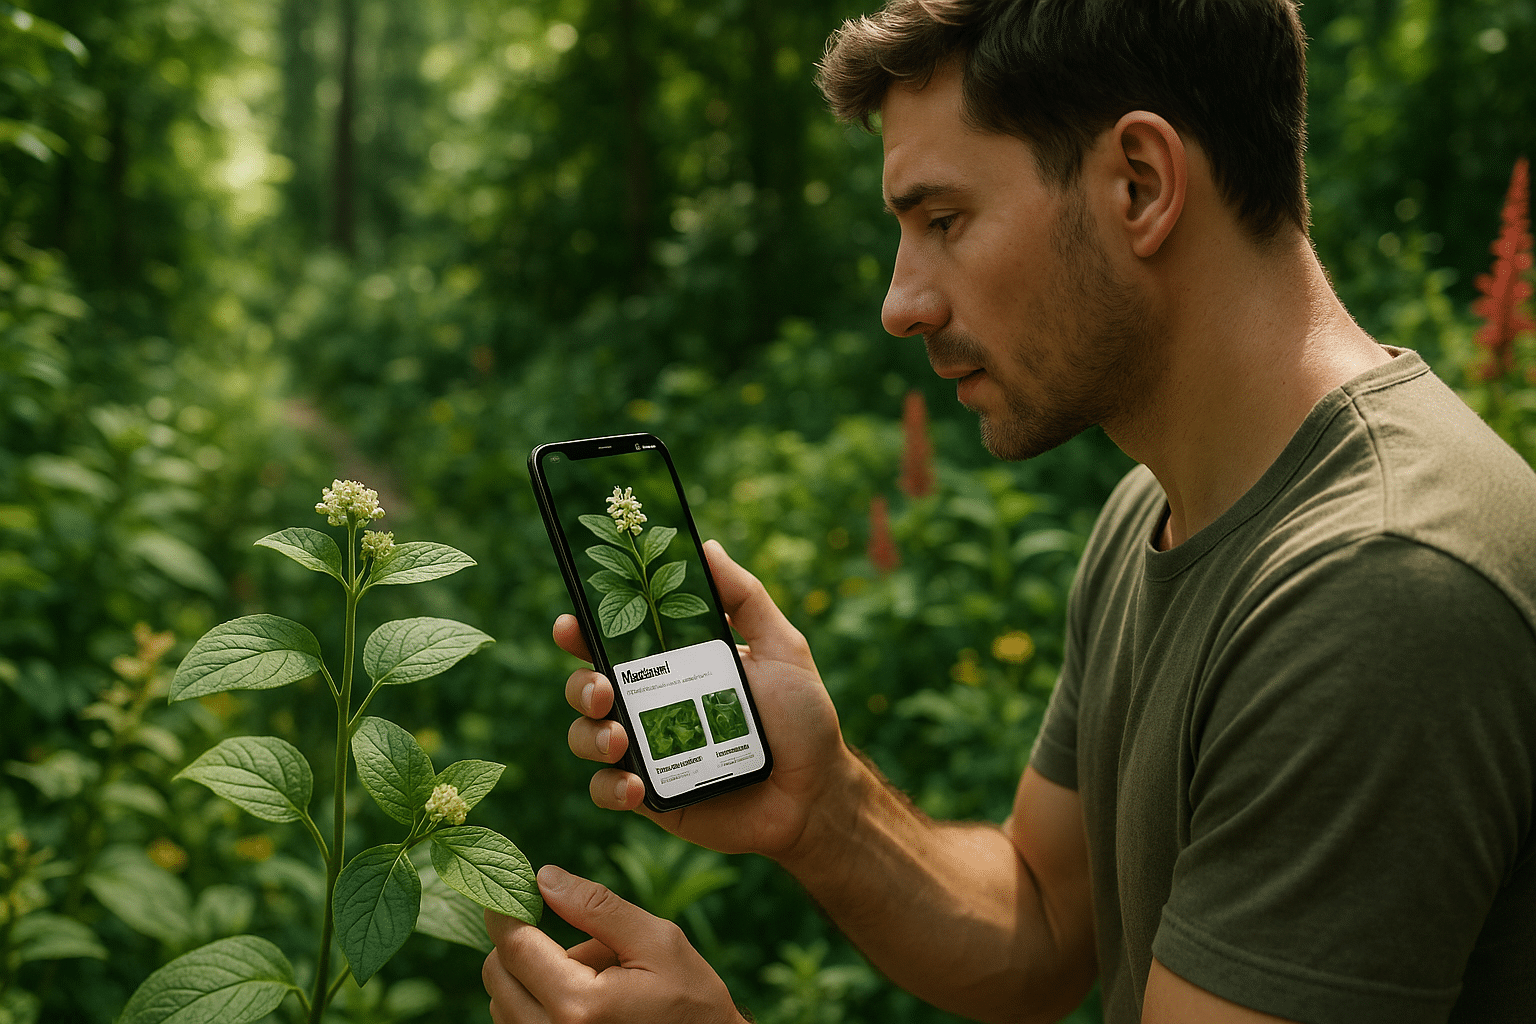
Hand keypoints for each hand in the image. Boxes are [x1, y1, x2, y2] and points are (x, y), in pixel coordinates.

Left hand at [482, 864, 745, 1023]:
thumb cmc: (690, 999)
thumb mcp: (656, 940)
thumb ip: (597, 907)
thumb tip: (544, 877)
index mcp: (579, 1005)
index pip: (514, 948)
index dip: (504, 911)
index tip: (510, 890)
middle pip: (497, 977)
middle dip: (520, 945)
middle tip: (568, 938)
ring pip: (503, 1003)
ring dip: (532, 979)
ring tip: (591, 977)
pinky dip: (539, 1004)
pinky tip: (584, 1003)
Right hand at [558, 539, 848, 859]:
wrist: (816, 794)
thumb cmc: (802, 718)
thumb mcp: (782, 648)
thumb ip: (746, 598)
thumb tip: (707, 547)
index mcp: (674, 664)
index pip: (616, 640)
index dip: (583, 629)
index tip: (571, 623)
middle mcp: (651, 704)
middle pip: (587, 686)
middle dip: (580, 684)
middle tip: (604, 689)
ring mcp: (647, 751)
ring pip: (585, 737)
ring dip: (590, 735)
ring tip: (620, 739)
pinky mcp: (651, 797)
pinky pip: (607, 790)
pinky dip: (611, 787)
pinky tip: (636, 786)